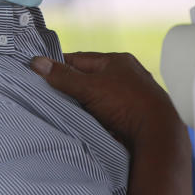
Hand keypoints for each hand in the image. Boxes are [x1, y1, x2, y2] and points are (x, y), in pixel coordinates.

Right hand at [30, 52, 183, 149]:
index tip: (40, 73)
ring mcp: (131, 96)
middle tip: (48, 95)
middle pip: (89, 78)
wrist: (157, 135)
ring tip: (64, 110)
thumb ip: (63, 76)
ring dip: (84, 103)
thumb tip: (37, 62)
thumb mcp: (89, 87)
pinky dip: (95, 116)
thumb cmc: (126, 104)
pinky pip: (107, 112)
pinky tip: (85, 122)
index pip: (80, 59)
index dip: (59, 66)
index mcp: (117, 61)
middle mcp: (126, 75)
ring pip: (98, 96)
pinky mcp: (133, 115)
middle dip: (71, 87)